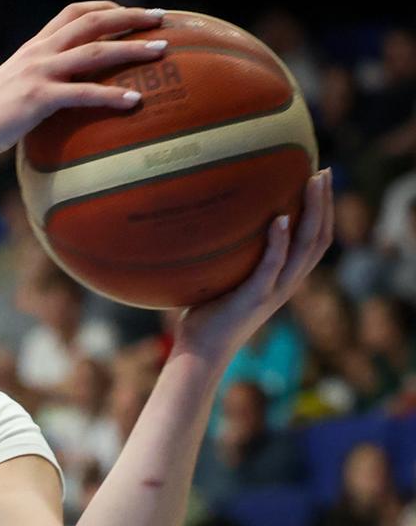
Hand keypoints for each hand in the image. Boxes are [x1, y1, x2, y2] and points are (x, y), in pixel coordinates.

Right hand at [0, 2, 167, 161]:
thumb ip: (39, 84)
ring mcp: (38, 73)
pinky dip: (111, 96)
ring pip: (95, 51)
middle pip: (92, 21)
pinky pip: (83, 93)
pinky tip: (134, 102)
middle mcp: (39, 52)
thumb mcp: (13, 89)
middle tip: (162, 18)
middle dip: (131, 16)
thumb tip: (64, 98)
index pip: (73, 12)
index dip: (106, 7)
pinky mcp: (38, 98)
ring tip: (162, 50)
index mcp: (33, 48)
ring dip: (132, 48)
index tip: (130, 12)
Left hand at [174, 170, 335, 365]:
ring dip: (312, 213)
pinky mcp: (254, 298)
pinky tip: (280, 219)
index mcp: (284, 278)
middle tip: (323, 172)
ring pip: (306, 248)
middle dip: (325, 203)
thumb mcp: (225, 280)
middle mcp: (286, 283)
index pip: (315, 240)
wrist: (200, 353)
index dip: (323, 210)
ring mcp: (274, 291)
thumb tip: (210, 224)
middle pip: (320, 238)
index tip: (319, 179)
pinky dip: (279, 243)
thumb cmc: (207, 316)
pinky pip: (272, 266)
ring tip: (311, 183)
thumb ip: (230, 258)